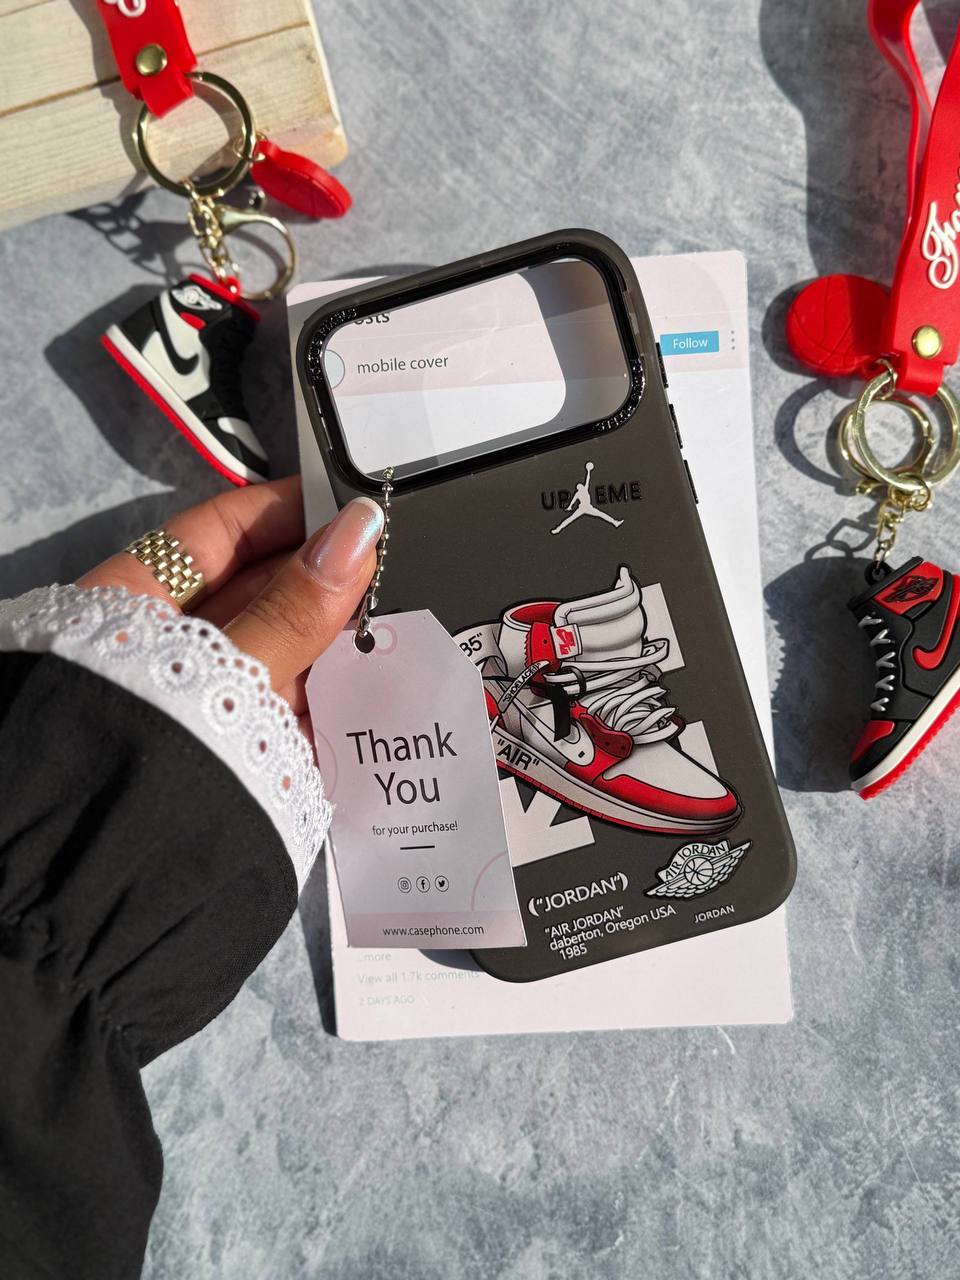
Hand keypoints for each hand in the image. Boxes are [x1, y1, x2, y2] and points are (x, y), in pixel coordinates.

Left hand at [78, 477, 383, 739]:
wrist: (105, 892)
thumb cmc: (157, 747)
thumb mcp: (231, 668)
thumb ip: (297, 606)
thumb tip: (359, 527)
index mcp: (133, 603)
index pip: (217, 532)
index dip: (286, 512)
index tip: (353, 504)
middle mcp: (165, 646)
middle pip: (256, 591)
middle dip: (325, 578)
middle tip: (397, 563)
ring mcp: (200, 700)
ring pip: (279, 650)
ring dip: (336, 641)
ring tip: (402, 621)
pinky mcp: (233, 752)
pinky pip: (287, 706)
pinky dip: (330, 696)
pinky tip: (380, 686)